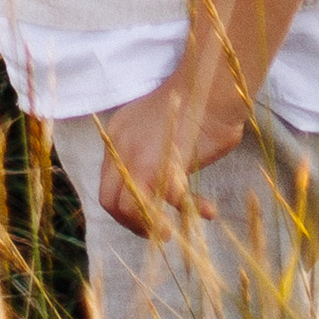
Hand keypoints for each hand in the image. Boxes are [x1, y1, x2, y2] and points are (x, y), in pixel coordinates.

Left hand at [96, 70, 250, 240]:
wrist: (210, 85)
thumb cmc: (195, 104)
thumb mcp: (159, 128)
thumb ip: (151, 152)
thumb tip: (161, 186)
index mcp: (117, 137)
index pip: (108, 182)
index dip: (124, 205)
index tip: (144, 216)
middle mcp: (121, 148)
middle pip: (110, 201)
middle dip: (132, 222)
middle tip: (156, 232)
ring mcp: (140, 158)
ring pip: (129, 207)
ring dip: (149, 225)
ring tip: (168, 233)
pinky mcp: (165, 165)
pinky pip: (171, 201)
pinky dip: (189, 210)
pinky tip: (207, 211)